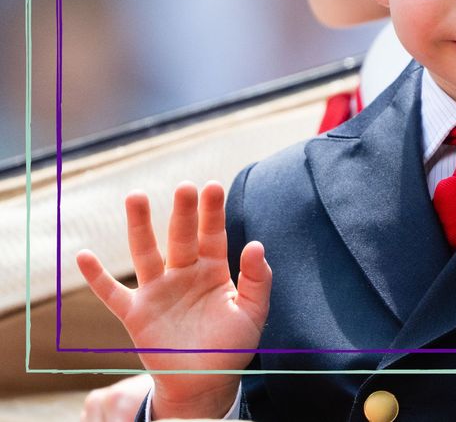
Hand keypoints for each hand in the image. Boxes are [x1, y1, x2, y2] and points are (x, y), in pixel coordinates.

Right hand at [76, 181, 270, 418]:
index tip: (212, 186)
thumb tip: (256, 245)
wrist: (205, 382)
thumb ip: (259, 280)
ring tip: (136, 197)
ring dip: (140, 226)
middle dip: (182, 213)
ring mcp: (157, 292)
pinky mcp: (136, 315)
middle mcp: (183, 274)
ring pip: (146, 253)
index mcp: (212, 271)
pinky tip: (84, 256)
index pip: (213, 235)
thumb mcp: (254, 313)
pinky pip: (112, 294)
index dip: (212, 212)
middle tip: (184, 187)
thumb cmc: (231, 346)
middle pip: (180, 237)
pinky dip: (97, 277)